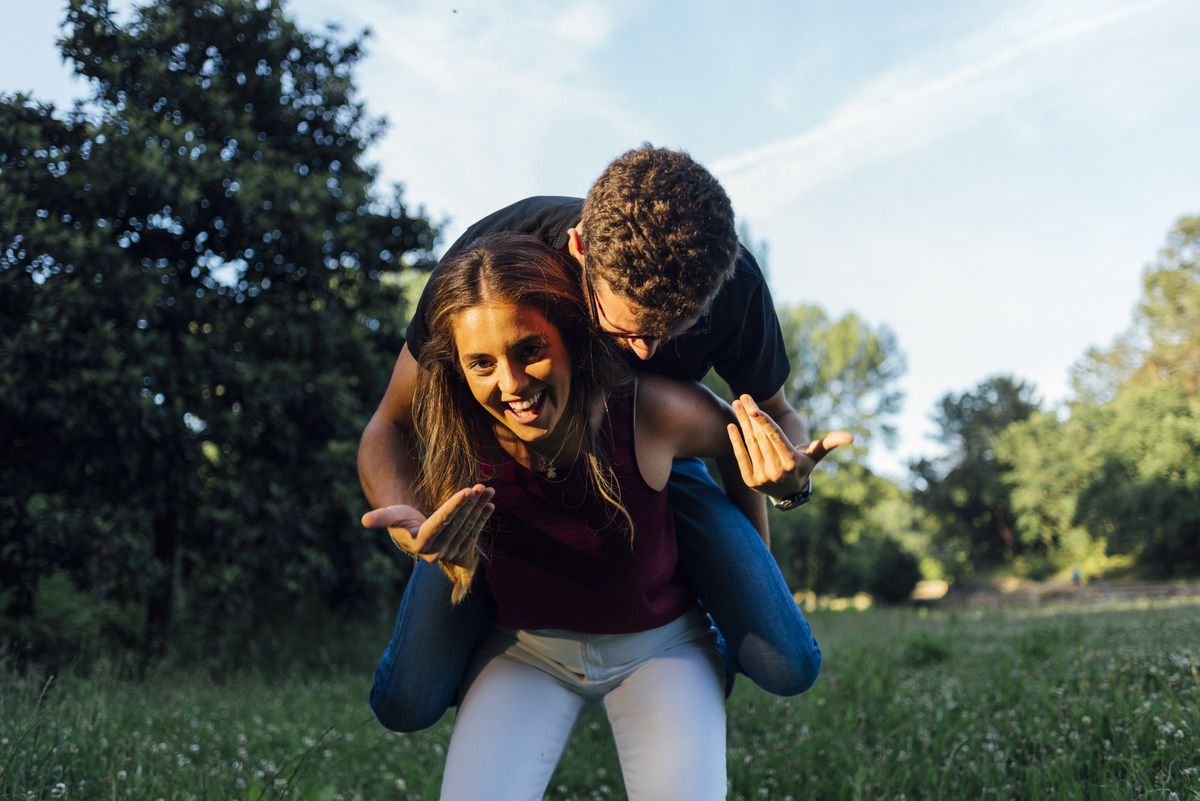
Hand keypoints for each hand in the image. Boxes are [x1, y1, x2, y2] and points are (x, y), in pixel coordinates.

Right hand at [361, 484, 494, 562]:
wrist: (412, 530)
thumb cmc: (401, 518)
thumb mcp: (391, 515)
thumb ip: (381, 518)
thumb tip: (363, 520)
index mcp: (421, 544)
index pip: (441, 522)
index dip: (454, 506)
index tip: (467, 490)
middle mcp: (437, 553)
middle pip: (457, 524)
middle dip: (470, 504)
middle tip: (481, 486)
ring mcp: (451, 553)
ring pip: (468, 526)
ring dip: (479, 508)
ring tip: (488, 489)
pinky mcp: (460, 549)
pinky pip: (474, 532)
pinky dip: (482, 517)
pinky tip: (490, 504)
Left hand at [727, 394, 853, 498]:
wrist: (789, 492)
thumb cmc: (803, 466)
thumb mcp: (816, 455)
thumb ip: (830, 442)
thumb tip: (851, 438)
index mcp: (791, 462)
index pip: (775, 437)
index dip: (763, 422)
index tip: (753, 407)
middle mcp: (776, 471)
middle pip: (760, 437)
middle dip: (750, 416)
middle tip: (742, 397)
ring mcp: (762, 477)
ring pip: (750, 444)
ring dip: (741, 423)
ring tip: (737, 405)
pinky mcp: (750, 480)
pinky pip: (740, 457)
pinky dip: (735, 441)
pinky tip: (731, 425)